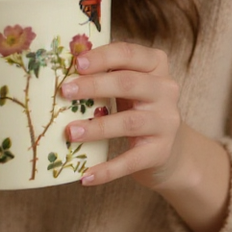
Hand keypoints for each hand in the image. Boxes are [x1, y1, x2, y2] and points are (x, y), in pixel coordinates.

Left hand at [60, 41, 182, 190]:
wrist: (171, 149)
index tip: (76, 63)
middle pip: (128, 83)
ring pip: (129, 122)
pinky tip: (85, 177)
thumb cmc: (138, 108)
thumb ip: (106, 74)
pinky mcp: (161, 151)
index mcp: (156, 66)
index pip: (128, 54)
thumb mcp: (129, 85)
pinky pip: (131, 160)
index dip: (102, 57)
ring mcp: (166, 122)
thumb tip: (60, 70)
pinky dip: (107, 170)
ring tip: (70, 132)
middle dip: (94, 86)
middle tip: (64, 92)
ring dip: (97, 128)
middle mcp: (166, 90)